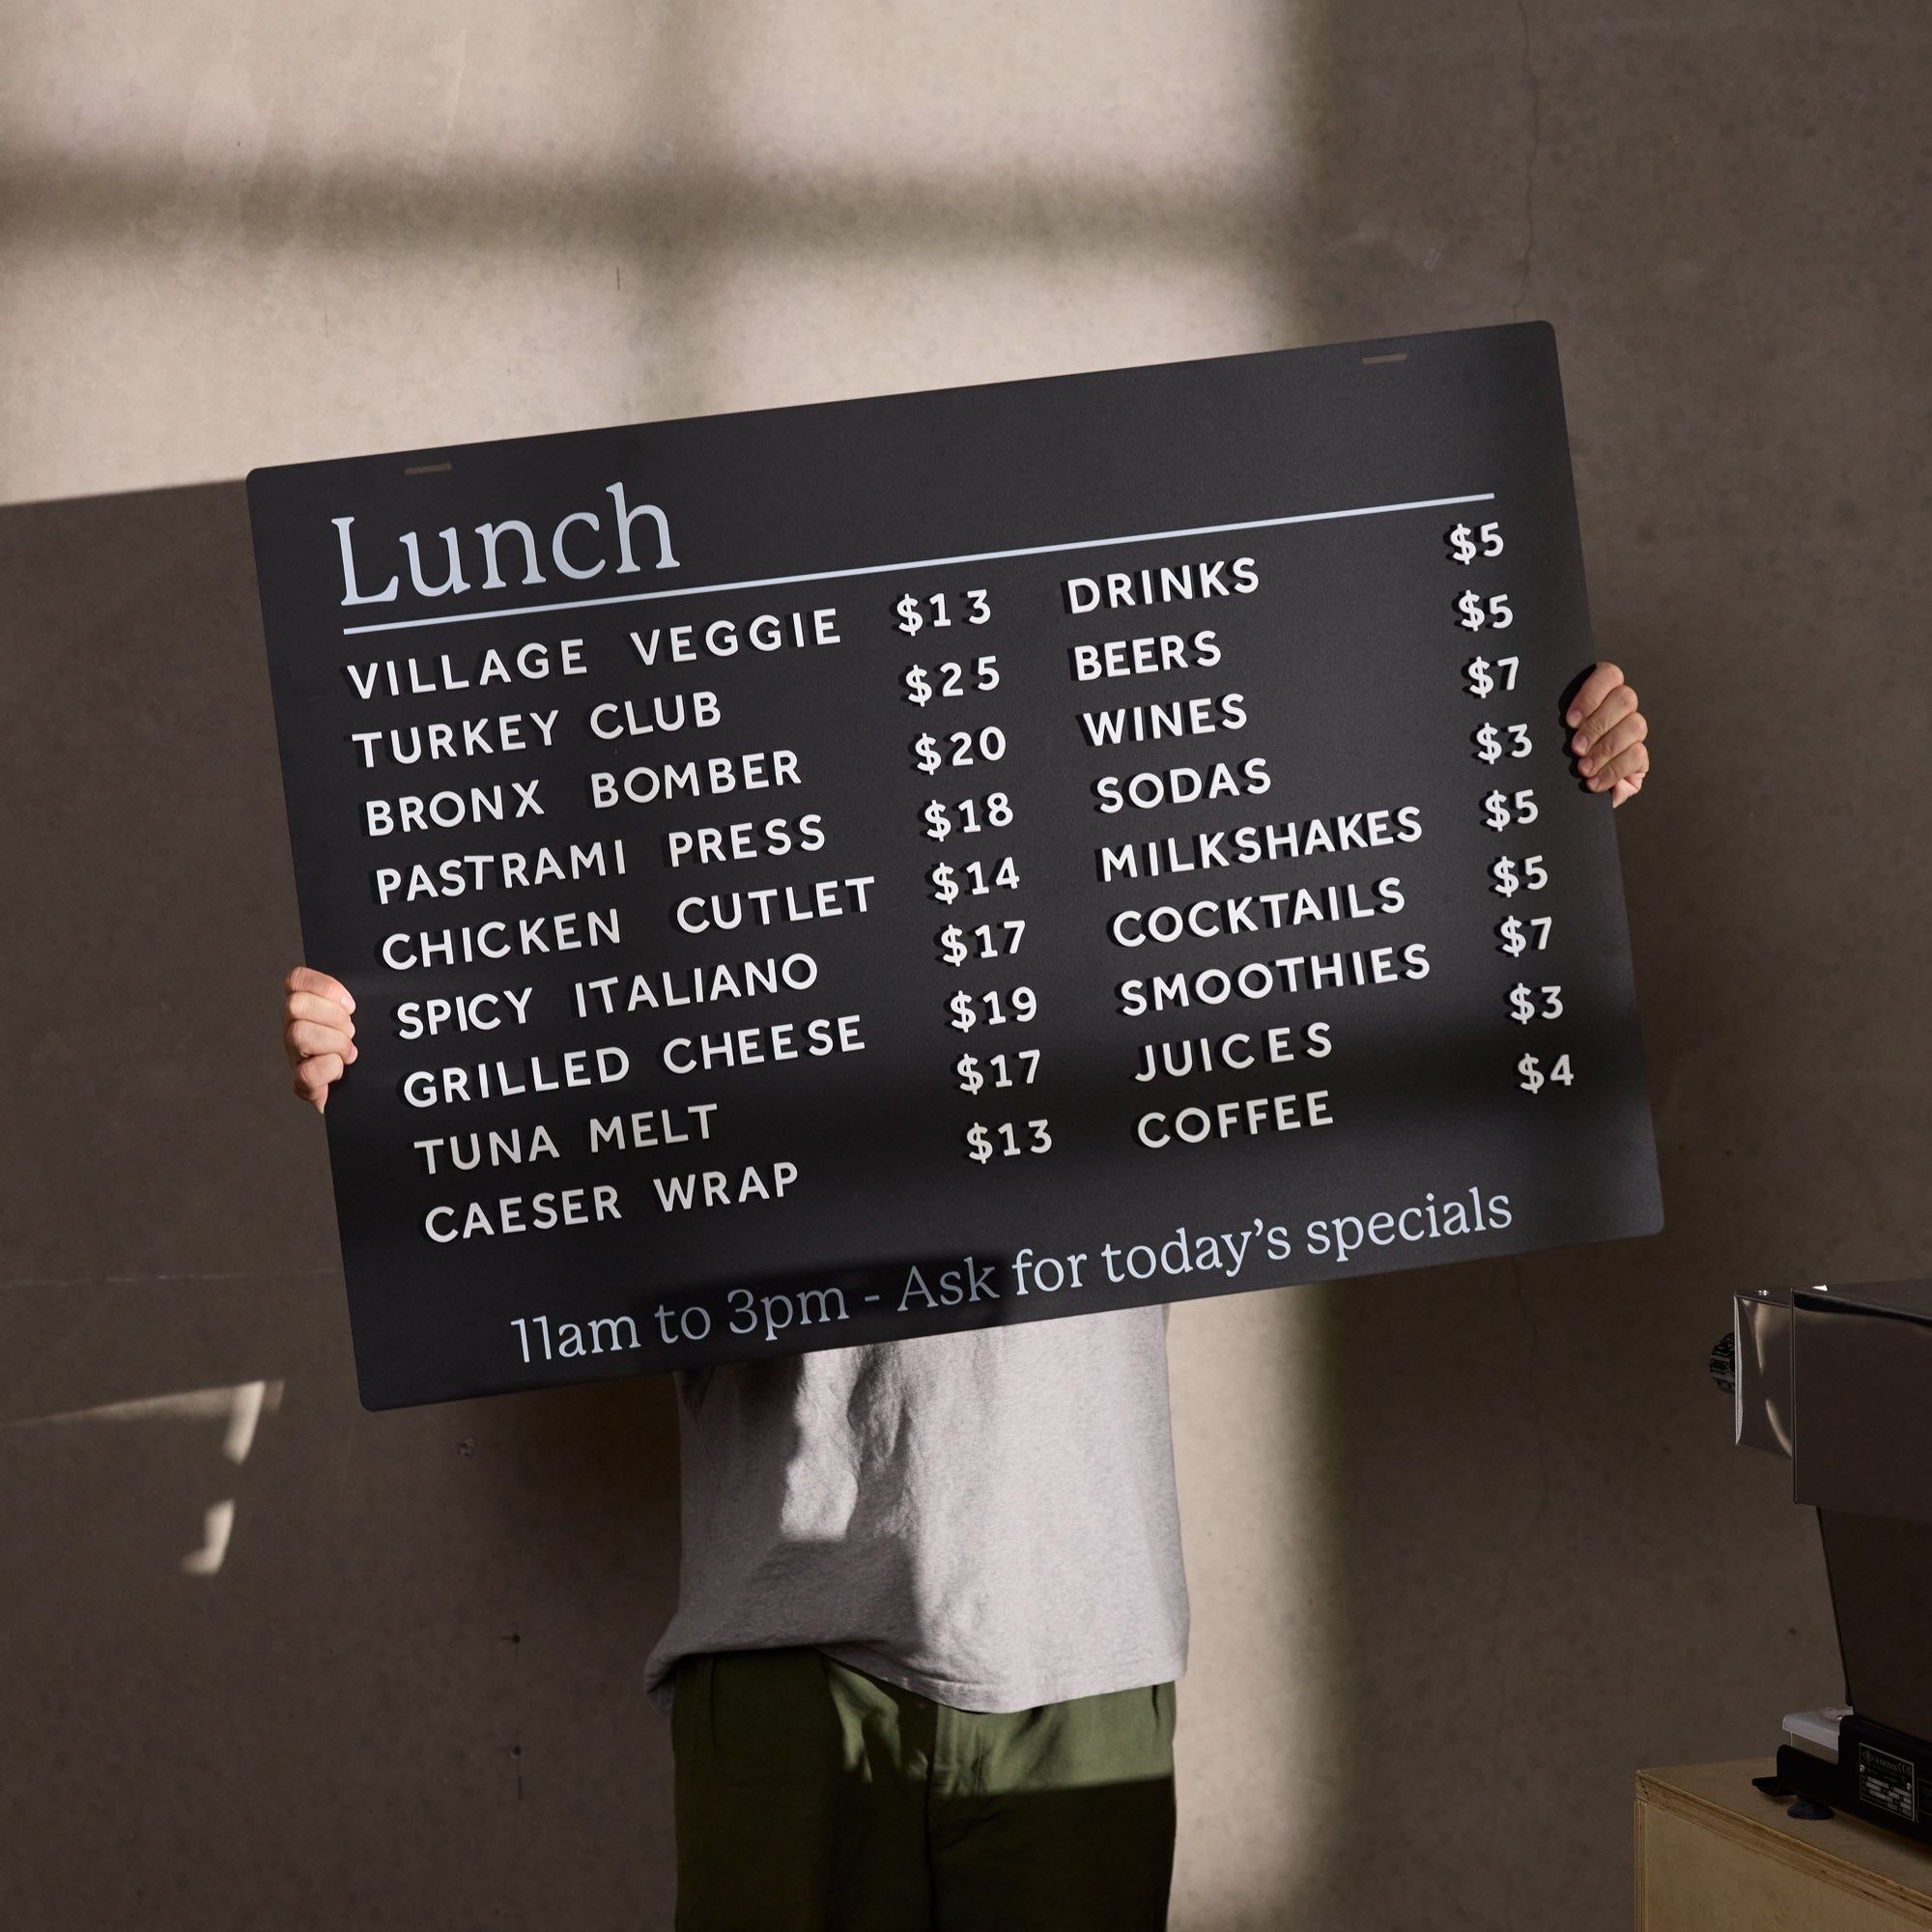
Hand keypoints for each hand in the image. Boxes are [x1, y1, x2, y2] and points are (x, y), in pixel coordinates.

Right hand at [283, 966, 356, 1111]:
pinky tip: (340, 1069)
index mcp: (305, 1007)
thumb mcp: (359, 1017)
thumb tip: (368, 988)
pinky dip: (331, 1069)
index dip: (325, 987)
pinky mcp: (301, 1084)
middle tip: (351, 1031)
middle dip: (334, 1017)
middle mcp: (292, 1027)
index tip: (350, 1005)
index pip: (296, 979)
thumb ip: (352, 1001)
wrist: (362, 1087)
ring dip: (336, 1043)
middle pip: (295, 1004)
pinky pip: (307, 1073)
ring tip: (349, 1052)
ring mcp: (294, 1055)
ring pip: (299, 1034)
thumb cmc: (361, 1046)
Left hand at [1566, 662, 1648, 806]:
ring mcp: (1633, 730)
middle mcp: (1621, 707)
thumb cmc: (1553, 750)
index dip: (1591, 695)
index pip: (1608, 675)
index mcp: (1601, 690)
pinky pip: (1638, 756)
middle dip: (1598, 726)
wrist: (1562, 787)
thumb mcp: (1550, 735)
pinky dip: (1614, 770)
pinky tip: (1594, 782)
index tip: (1570, 721)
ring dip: (1607, 749)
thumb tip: (1557, 721)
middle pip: (1625, 699)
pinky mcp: (1639, 757)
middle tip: (1576, 748)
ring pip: (1636, 726)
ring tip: (1584, 768)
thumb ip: (1553, 723)